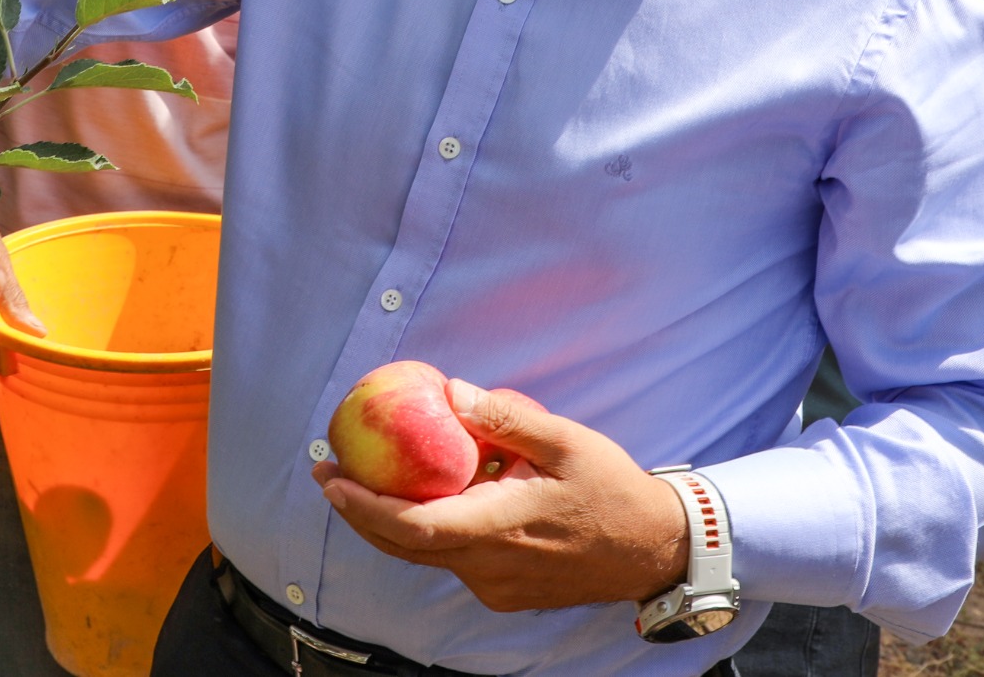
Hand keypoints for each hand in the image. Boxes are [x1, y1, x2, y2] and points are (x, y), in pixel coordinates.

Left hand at [314, 380, 687, 612]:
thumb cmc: (613, 490)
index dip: (365, 506)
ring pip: (424, 556)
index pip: (414, 526)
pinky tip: (422, 496)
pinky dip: (425, 531)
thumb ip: (508, 418)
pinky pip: (450, 560)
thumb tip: (452, 392)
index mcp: (501, 527)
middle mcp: (490, 566)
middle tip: (329, 470)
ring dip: (387, 520)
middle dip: (358, 510)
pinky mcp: (504, 591)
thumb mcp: (567, 441)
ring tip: (359, 479)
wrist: (654, 551)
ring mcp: (496, 584)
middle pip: (404, 546)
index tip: (333, 478)